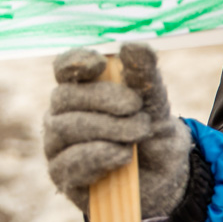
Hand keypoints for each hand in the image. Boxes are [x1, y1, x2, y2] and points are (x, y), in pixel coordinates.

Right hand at [43, 43, 191, 218]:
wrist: (164, 176)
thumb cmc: (153, 130)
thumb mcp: (156, 102)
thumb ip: (145, 75)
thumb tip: (133, 45)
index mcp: (81, 88)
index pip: (64, 67)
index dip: (75, 62)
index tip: (100, 64)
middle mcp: (62, 113)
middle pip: (65, 97)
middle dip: (104, 100)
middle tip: (138, 110)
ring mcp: (58, 145)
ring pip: (65, 129)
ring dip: (107, 129)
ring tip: (138, 135)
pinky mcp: (62, 176)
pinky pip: (68, 163)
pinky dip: (99, 156)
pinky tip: (122, 156)